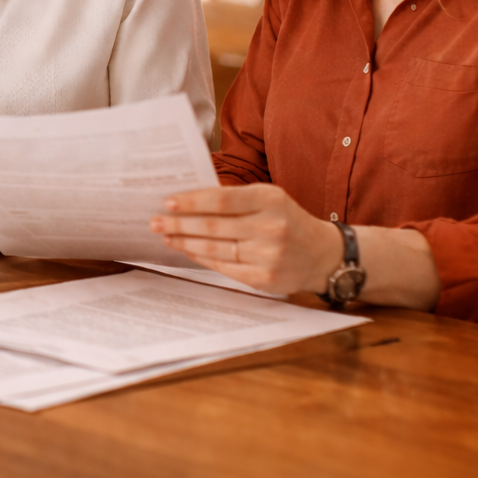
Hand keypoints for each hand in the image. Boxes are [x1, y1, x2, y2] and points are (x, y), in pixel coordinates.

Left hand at [150, 183, 344, 294]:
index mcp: (271, 200)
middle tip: (154, 221)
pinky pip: (223, 267)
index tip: (168, 202)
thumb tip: (188, 200)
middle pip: (213, 226)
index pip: (223, 199)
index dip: (193, 201)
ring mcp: (268, 256)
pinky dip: (201, 258)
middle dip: (179, 224)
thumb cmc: (287, 220)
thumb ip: (235, 198)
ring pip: (214, 249)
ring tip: (165, 235)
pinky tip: (186, 250)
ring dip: (184, 242)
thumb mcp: (270, 199)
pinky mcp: (264, 279)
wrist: (323, 255)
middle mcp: (271, 227)